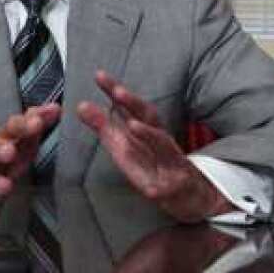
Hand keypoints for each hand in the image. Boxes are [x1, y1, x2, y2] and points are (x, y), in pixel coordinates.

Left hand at [76, 70, 230, 222]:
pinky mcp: (173, 190)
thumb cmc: (154, 165)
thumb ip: (105, 126)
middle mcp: (161, 143)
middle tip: (119, 91)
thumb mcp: (126, 145)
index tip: (99, 76)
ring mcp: (170, 165)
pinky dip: (159, 188)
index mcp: (148, 131)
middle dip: (135, 104)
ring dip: (150, 135)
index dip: (116, 91)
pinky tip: (151, 190)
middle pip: (151, 119)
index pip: (132, 107)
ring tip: (134, 125)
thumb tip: (81, 106)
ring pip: (164, 148)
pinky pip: (165, 189)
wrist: (191, 197)